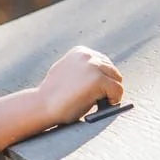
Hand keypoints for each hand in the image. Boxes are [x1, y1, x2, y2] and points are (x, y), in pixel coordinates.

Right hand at [0, 44, 123, 153]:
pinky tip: (99, 107)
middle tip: (98, 101)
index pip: (104, 63)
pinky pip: (118, 91)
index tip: (94, 92)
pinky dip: (113, 101)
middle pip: (113, 71)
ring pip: (117, 81)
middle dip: (108, 87)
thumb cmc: (52, 96)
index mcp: (80, 52)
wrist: (41, 106)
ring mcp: (94, 66)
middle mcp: (88, 55)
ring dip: (110, 94)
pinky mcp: (99, 79)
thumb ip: (82, 71)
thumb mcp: (67, 75)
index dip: (102, 80)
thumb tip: (101, 74)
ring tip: (97, 104)